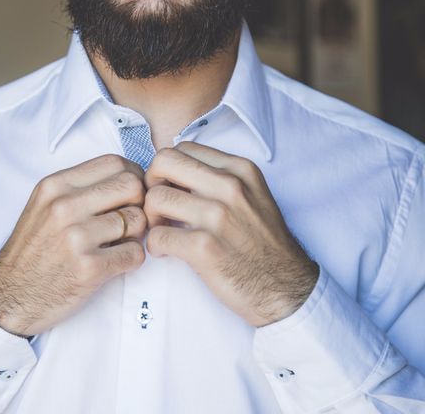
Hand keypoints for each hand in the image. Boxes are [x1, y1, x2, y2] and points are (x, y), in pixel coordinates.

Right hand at [0, 155, 146, 336]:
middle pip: (132, 186)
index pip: (114, 162)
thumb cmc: (33, 250)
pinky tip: (114, 261)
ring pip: (137, 220)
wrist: (10, 295)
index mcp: (55, 186)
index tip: (130, 193)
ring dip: (135, 234)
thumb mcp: (44, 204)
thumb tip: (128, 177)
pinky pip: (135, 253)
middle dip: (139, 202)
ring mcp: (76, 238)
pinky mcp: (89, 268)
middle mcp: (64, 207)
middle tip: (129, 219)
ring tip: (117, 242)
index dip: (132, 176)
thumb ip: (79, 188)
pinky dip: (131, 258)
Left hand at [144, 142, 318, 326]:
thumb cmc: (261, 243)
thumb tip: (175, 171)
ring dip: (151, 217)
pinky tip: (167, 251)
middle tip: (158, 207)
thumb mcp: (252, 194)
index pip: (183, 148)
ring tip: (163, 230)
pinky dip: (155, 245)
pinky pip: (157, 235)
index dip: (167, 168)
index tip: (170, 189)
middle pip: (163, 162)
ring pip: (155, 198)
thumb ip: (219, 177)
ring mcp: (218, 216)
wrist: (285, 288)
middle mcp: (230, 186)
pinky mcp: (204, 247)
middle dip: (151, 184)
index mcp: (239, 169)